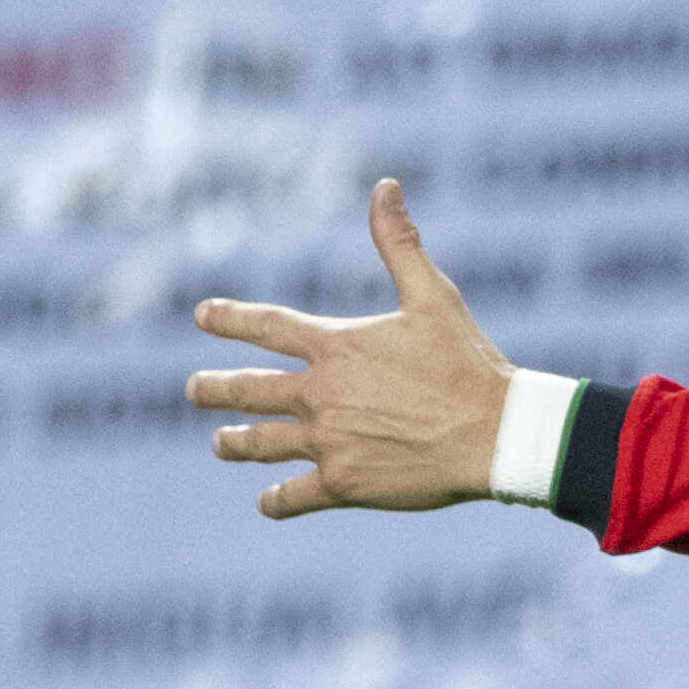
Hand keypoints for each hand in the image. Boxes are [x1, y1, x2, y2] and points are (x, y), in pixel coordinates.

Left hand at [188, 179, 519, 516]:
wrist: (495, 434)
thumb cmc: (467, 363)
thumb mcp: (433, 296)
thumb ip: (399, 243)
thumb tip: (384, 186)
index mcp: (336, 347)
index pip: (268, 326)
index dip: (230, 318)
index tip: (202, 315)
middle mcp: (320, 394)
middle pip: (250, 389)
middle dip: (216, 389)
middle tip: (193, 391)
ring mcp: (328, 442)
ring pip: (262, 443)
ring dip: (236, 443)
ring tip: (221, 444)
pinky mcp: (344, 484)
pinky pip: (295, 495)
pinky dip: (277, 500)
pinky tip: (266, 502)